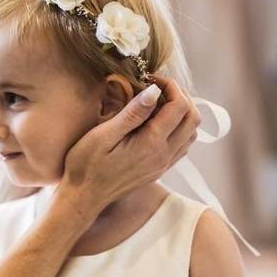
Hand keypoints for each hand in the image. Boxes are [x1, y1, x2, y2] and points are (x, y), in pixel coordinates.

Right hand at [58, 76, 199, 215]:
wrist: (83, 197)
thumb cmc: (86, 165)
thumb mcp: (103, 135)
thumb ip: (132, 114)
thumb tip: (154, 91)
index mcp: (151, 143)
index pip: (179, 106)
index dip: (170, 86)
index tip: (150, 79)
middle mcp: (163, 155)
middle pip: (193, 118)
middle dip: (180, 96)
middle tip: (157, 87)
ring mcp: (163, 165)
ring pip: (191, 133)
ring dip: (181, 113)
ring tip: (157, 103)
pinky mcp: (159, 170)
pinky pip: (182, 145)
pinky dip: (177, 128)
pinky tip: (156, 122)